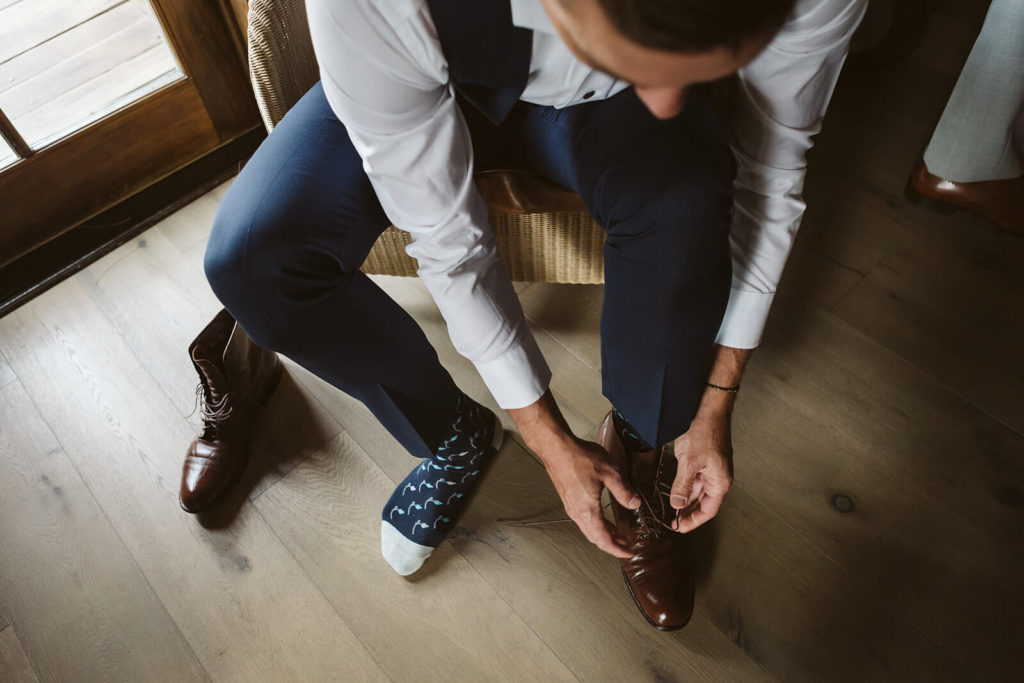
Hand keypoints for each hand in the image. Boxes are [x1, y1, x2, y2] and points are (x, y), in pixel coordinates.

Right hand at [539, 436, 640, 558]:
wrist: (556, 448)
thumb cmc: (579, 458)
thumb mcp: (610, 472)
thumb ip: (624, 491)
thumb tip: (635, 503)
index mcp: (588, 510)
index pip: (604, 539)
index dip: (617, 550)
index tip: (628, 553)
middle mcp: (577, 512)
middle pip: (595, 538)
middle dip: (612, 544)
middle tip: (626, 546)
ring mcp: (571, 506)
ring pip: (589, 529)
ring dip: (604, 534)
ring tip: (618, 534)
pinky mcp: (568, 499)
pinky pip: (584, 519)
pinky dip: (596, 524)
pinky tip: (602, 517)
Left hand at [669, 408, 733, 532]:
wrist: (707, 407)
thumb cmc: (705, 431)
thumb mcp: (689, 463)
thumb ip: (682, 486)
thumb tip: (677, 505)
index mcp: (720, 481)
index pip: (708, 510)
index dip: (694, 521)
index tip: (680, 528)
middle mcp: (718, 477)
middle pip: (704, 502)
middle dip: (689, 513)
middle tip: (673, 522)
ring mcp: (712, 468)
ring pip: (698, 491)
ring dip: (686, 501)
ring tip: (672, 511)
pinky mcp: (704, 459)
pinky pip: (695, 479)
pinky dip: (685, 487)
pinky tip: (675, 492)